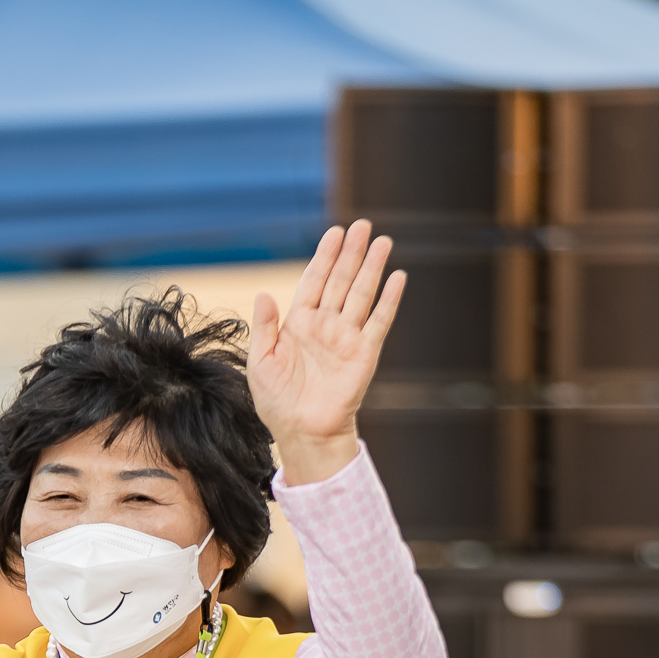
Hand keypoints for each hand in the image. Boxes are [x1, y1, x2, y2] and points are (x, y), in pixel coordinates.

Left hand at [248, 221, 406, 485]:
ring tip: (382, 241)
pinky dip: (388, 300)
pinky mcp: (364, 354)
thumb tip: (264, 292)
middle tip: (362, 225)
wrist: (302, 432)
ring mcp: (346, 338)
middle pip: (340, 281)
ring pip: (361, 294)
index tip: (334, 233)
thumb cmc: (278, 402)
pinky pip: (379, 322)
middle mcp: (325, 325)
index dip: (324, 257)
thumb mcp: (261, 362)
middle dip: (351, 253)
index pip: (314, 281)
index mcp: (299, 323)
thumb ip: (264, 326)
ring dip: (372, 268)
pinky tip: (397, 278)